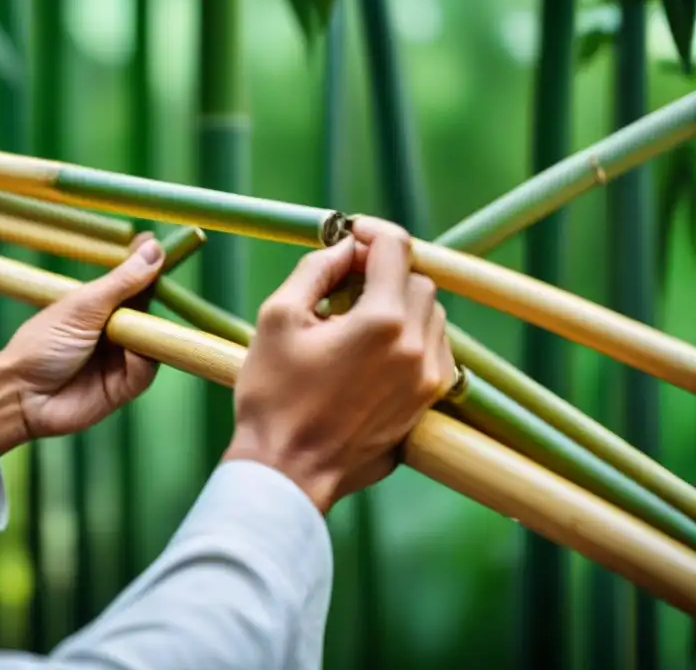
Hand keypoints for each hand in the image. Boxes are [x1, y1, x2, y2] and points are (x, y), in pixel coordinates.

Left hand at [0, 235, 164, 469]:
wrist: (22, 395)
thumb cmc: (42, 344)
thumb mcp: (83, 306)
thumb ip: (122, 281)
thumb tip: (153, 248)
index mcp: (99, 303)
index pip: (132, 277)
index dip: (147, 262)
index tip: (161, 243)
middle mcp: (113, 327)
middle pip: (150, 307)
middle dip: (162, 295)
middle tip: (171, 282)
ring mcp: (120, 355)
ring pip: (155, 338)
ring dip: (152, 332)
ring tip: (141, 326)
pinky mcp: (125, 385)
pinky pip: (148, 370)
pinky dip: (145, 361)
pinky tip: (131, 354)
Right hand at [225, 217, 454, 513]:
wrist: (288, 472)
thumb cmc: (273, 397)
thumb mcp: (278, 318)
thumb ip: (315, 270)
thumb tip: (342, 249)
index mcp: (381, 322)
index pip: (397, 249)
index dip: (371, 232)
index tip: (350, 235)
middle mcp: (416, 348)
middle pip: (418, 281)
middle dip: (384, 272)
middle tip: (343, 283)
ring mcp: (427, 380)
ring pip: (430, 316)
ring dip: (399, 305)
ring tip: (353, 321)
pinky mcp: (426, 404)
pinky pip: (432, 350)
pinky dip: (409, 337)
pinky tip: (371, 351)